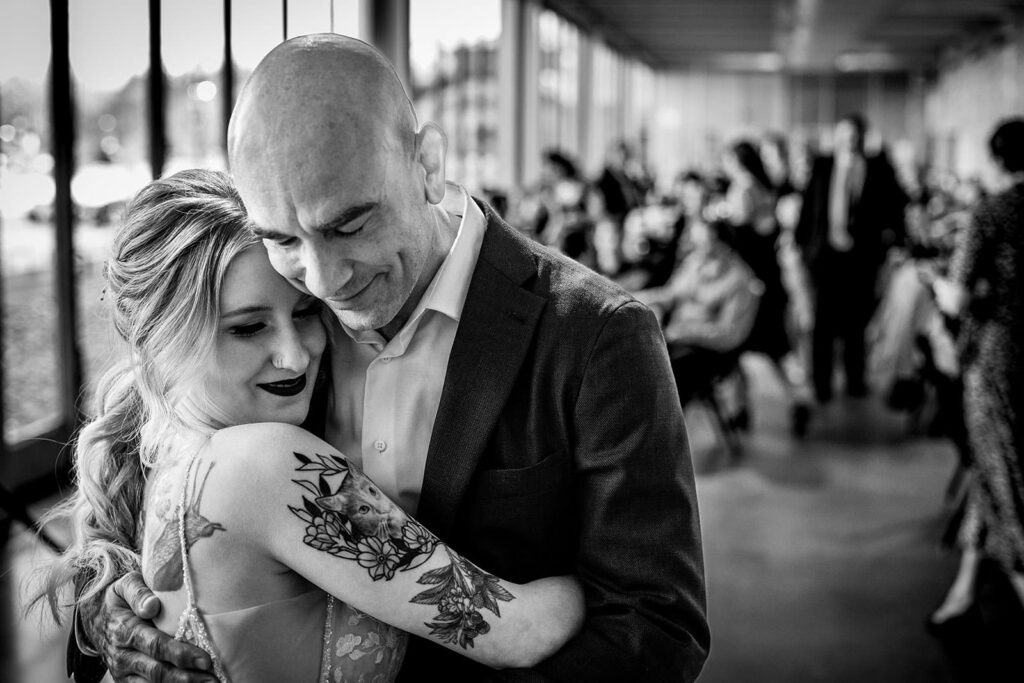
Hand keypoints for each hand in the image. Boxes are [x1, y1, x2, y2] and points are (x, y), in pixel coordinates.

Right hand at [98, 572, 216, 681]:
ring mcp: (123, 672)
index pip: (156, 646)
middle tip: (213, 678)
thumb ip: (138, 593)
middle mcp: (122, 656)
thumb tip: (152, 606)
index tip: (205, 660)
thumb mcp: (125, 585)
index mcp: (125, 631)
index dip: (181, 654)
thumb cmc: (119, 599)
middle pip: (157, 671)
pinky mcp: (126, 680)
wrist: (94, 617)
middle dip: (186, 677)